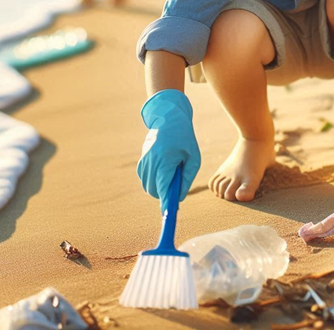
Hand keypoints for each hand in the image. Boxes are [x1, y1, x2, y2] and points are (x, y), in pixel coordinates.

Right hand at [137, 89, 200, 205]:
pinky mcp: (141, 162)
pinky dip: (155, 180)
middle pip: (154, 191)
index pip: (163, 188)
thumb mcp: (193, 158)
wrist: (168, 119)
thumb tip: (179, 197)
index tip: (169, 213)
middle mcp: (151, 163)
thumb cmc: (184, 138)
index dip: (166, 202)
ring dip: (160, 187)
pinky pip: (146, 180)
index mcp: (165, 161)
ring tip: (172, 170)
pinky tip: (164, 168)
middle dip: (165, 194)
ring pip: (149, 187)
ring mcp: (143, 162)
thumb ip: (186, 178)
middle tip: (177, 184)